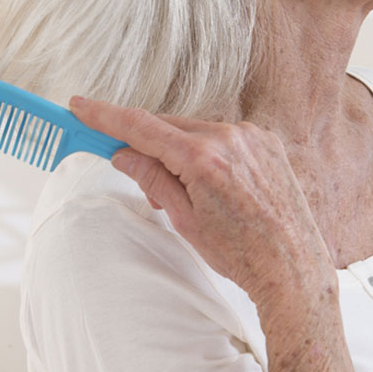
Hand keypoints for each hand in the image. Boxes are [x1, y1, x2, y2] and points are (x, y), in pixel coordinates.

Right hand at [68, 97, 334, 304]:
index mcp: (204, 158)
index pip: (143, 127)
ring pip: (196, 130)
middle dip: (147, 145)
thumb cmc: (239, 253)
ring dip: (181, 151)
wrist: (292, 266)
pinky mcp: (266, 139)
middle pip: (169, 127)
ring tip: (189, 193)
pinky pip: (223, 136)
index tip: (80, 105)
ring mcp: (251, 135)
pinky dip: (208, 150)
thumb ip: (152, 179)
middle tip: (138, 174)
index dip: (106, 116)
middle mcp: (229, 136)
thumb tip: (123, 154)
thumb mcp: (185, 220)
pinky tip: (215, 184)